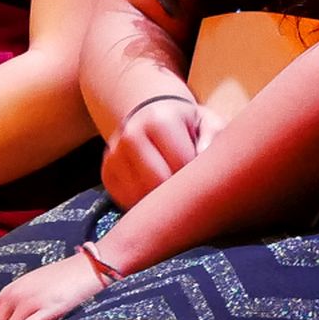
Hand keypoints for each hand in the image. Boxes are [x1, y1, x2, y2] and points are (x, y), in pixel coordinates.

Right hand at [101, 98, 225, 207]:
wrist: (150, 116)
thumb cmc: (185, 123)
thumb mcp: (206, 121)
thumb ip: (213, 135)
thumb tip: (203, 154)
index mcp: (158, 120)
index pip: (180, 162)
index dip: (195, 174)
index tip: (201, 171)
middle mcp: (130, 136)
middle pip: (157, 182)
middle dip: (176, 189)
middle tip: (188, 184)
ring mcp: (113, 156)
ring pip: (139, 195)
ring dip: (159, 200)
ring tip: (172, 186)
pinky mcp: (106, 174)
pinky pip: (125, 201)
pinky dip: (143, 203)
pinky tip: (155, 191)